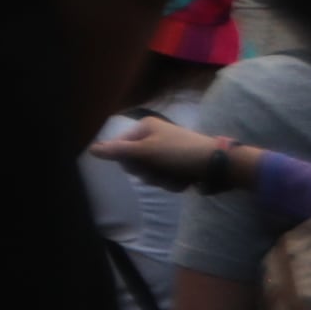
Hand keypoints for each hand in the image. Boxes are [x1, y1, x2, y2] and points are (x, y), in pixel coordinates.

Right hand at [91, 116, 238, 190]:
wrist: (218, 164)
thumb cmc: (180, 153)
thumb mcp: (146, 151)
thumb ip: (118, 152)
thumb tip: (91, 149)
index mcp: (146, 127)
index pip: (120, 147)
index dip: (128, 161)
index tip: (141, 164)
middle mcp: (155, 137)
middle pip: (136, 162)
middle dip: (148, 173)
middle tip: (160, 171)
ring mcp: (168, 151)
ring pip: (151, 173)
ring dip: (161, 180)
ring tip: (176, 177)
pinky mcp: (179, 164)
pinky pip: (166, 177)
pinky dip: (173, 182)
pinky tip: (185, 180)